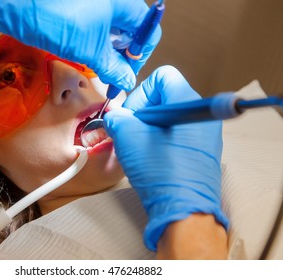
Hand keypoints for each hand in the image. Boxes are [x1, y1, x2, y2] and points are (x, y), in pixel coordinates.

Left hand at [0, 0, 160, 91]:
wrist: (15, 6)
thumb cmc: (55, 20)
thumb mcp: (90, 51)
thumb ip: (113, 68)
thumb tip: (127, 82)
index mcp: (122, 3)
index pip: (146, 31)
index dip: (140, 55)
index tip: (128, 73)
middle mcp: (112, 2)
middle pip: (131, 31)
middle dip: (124, 57)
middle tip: (115, 77)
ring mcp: (96, 5)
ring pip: (113, 32)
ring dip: (110, 54)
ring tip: (102, 71)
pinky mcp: (82, 10)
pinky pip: (98, 30)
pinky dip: (97, 47)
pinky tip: (90, 59)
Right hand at [104, 66, 228, 250]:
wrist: (184, 211)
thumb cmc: (161, 172)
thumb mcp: (129, 139)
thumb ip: (117, 119)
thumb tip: (115, 117)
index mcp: (188, 103)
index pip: (163, 77)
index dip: (141, 93)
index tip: (132, 116)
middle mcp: (202, 116)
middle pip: (166, 98)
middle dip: (142, 114)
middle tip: (130, 133)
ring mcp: (206, 136)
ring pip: (170, 119)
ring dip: (150, 129)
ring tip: (139, 149)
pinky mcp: (204, 153)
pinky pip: (179, 135)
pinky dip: (161, 141)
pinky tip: (152, 159)